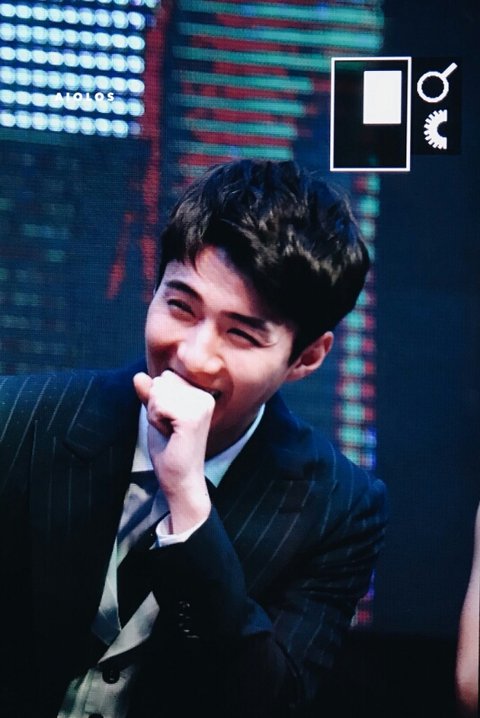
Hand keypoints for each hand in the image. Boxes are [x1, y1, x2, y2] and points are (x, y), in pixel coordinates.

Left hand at [133, 370, 214, 532]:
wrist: (179, 480)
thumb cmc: (170, 451)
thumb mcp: (157, 416)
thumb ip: (150, 395)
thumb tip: (138, 375)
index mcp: (202, 394)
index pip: (166, 377)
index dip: (159, 400)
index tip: (171, 422)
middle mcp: (206, 397)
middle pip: (162, 381)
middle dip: (156, 405)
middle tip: (170, 429)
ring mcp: (201, 406)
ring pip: (159, 391)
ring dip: (155, 414)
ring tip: (170, 433)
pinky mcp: (192, 417)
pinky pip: (158, 404)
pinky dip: (155, 419)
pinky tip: (168, 434)